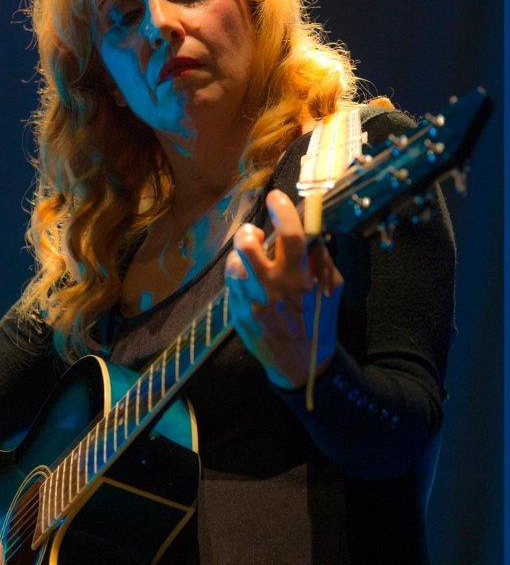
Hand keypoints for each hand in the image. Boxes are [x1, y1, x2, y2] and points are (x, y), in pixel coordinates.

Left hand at [225, 189, 343, 388]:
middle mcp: (271, 289)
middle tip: (254, 234)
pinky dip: (240, 276)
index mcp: (299, 281)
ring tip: (252, 260)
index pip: (290, 236)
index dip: (282, 211)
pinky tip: (250, 281)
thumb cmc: (320, 324)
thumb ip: (323, 262)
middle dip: (248, 232)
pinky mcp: (237, 313)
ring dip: (241, 257)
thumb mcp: (332, 292)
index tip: (277, 197)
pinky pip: (232, 284)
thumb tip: (312, 235)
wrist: (299, 366)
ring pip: (233, 264)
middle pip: (247, 246)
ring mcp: (250, 302)